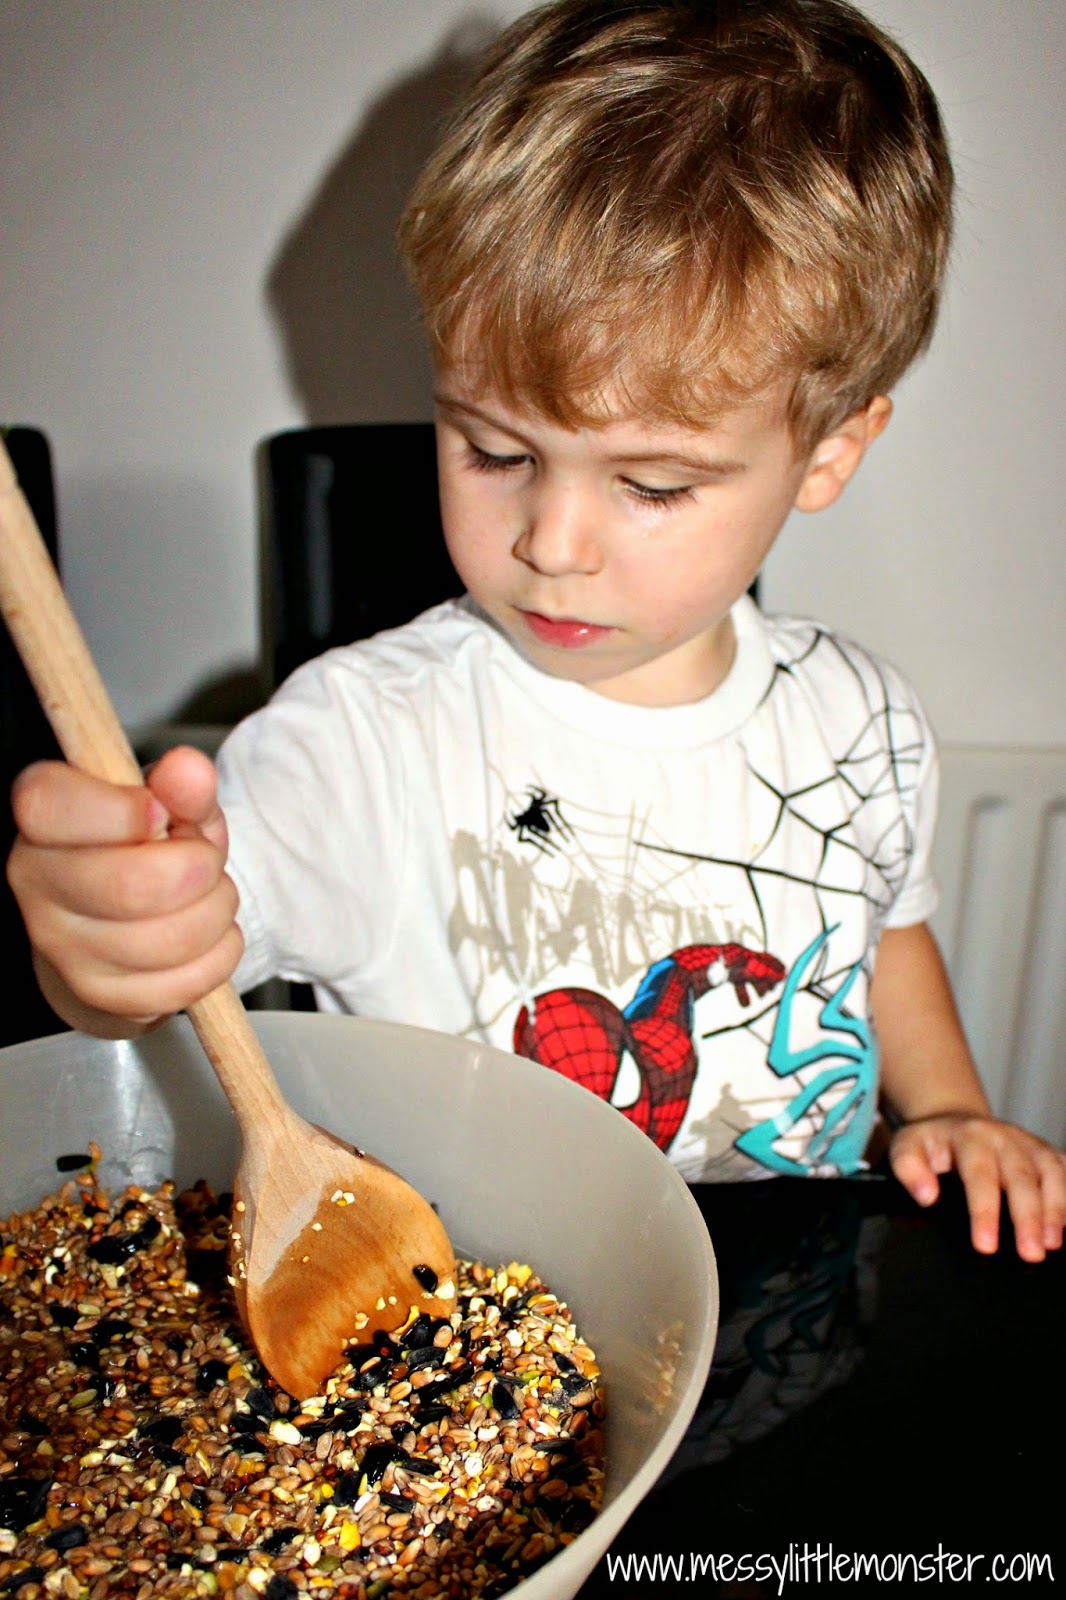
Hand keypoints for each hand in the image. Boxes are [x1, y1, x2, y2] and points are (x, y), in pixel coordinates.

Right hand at [7, 745, 241, 1029]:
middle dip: (200, 870)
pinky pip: (183, 983)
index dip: (122, 811)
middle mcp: (38, 882)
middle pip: (133, 885)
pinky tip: (208, 936)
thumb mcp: (170, 804)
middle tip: (205, 861)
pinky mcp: (98, 995)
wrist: (121, 924)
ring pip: (168, 940)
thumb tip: (189, 769)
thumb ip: (182, 784)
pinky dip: (219, 956)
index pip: (52, 806)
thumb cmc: (143, 851)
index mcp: (44, 817)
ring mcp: (63, 947)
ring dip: (218, 913)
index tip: (160, 813)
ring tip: (210, 897)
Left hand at [889, 1113, 1065, 1262]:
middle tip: (1030, 1254)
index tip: (985, 1245)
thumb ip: (909, 1169)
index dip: (984, 1211)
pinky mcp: (1047, 1153)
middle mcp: (1004, 1137)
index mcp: (969, 1136)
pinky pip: (1065, 1171)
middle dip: (1028, 1218)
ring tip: (1052, 1244)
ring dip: (1055, 1210)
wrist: (955, 1121)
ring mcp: (1029, 1144)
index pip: (979, 1175)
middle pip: (1021, 1177)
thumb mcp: (907, 1148)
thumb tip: (926, 1197)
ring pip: (1050, 1174)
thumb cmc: (932, 1144)